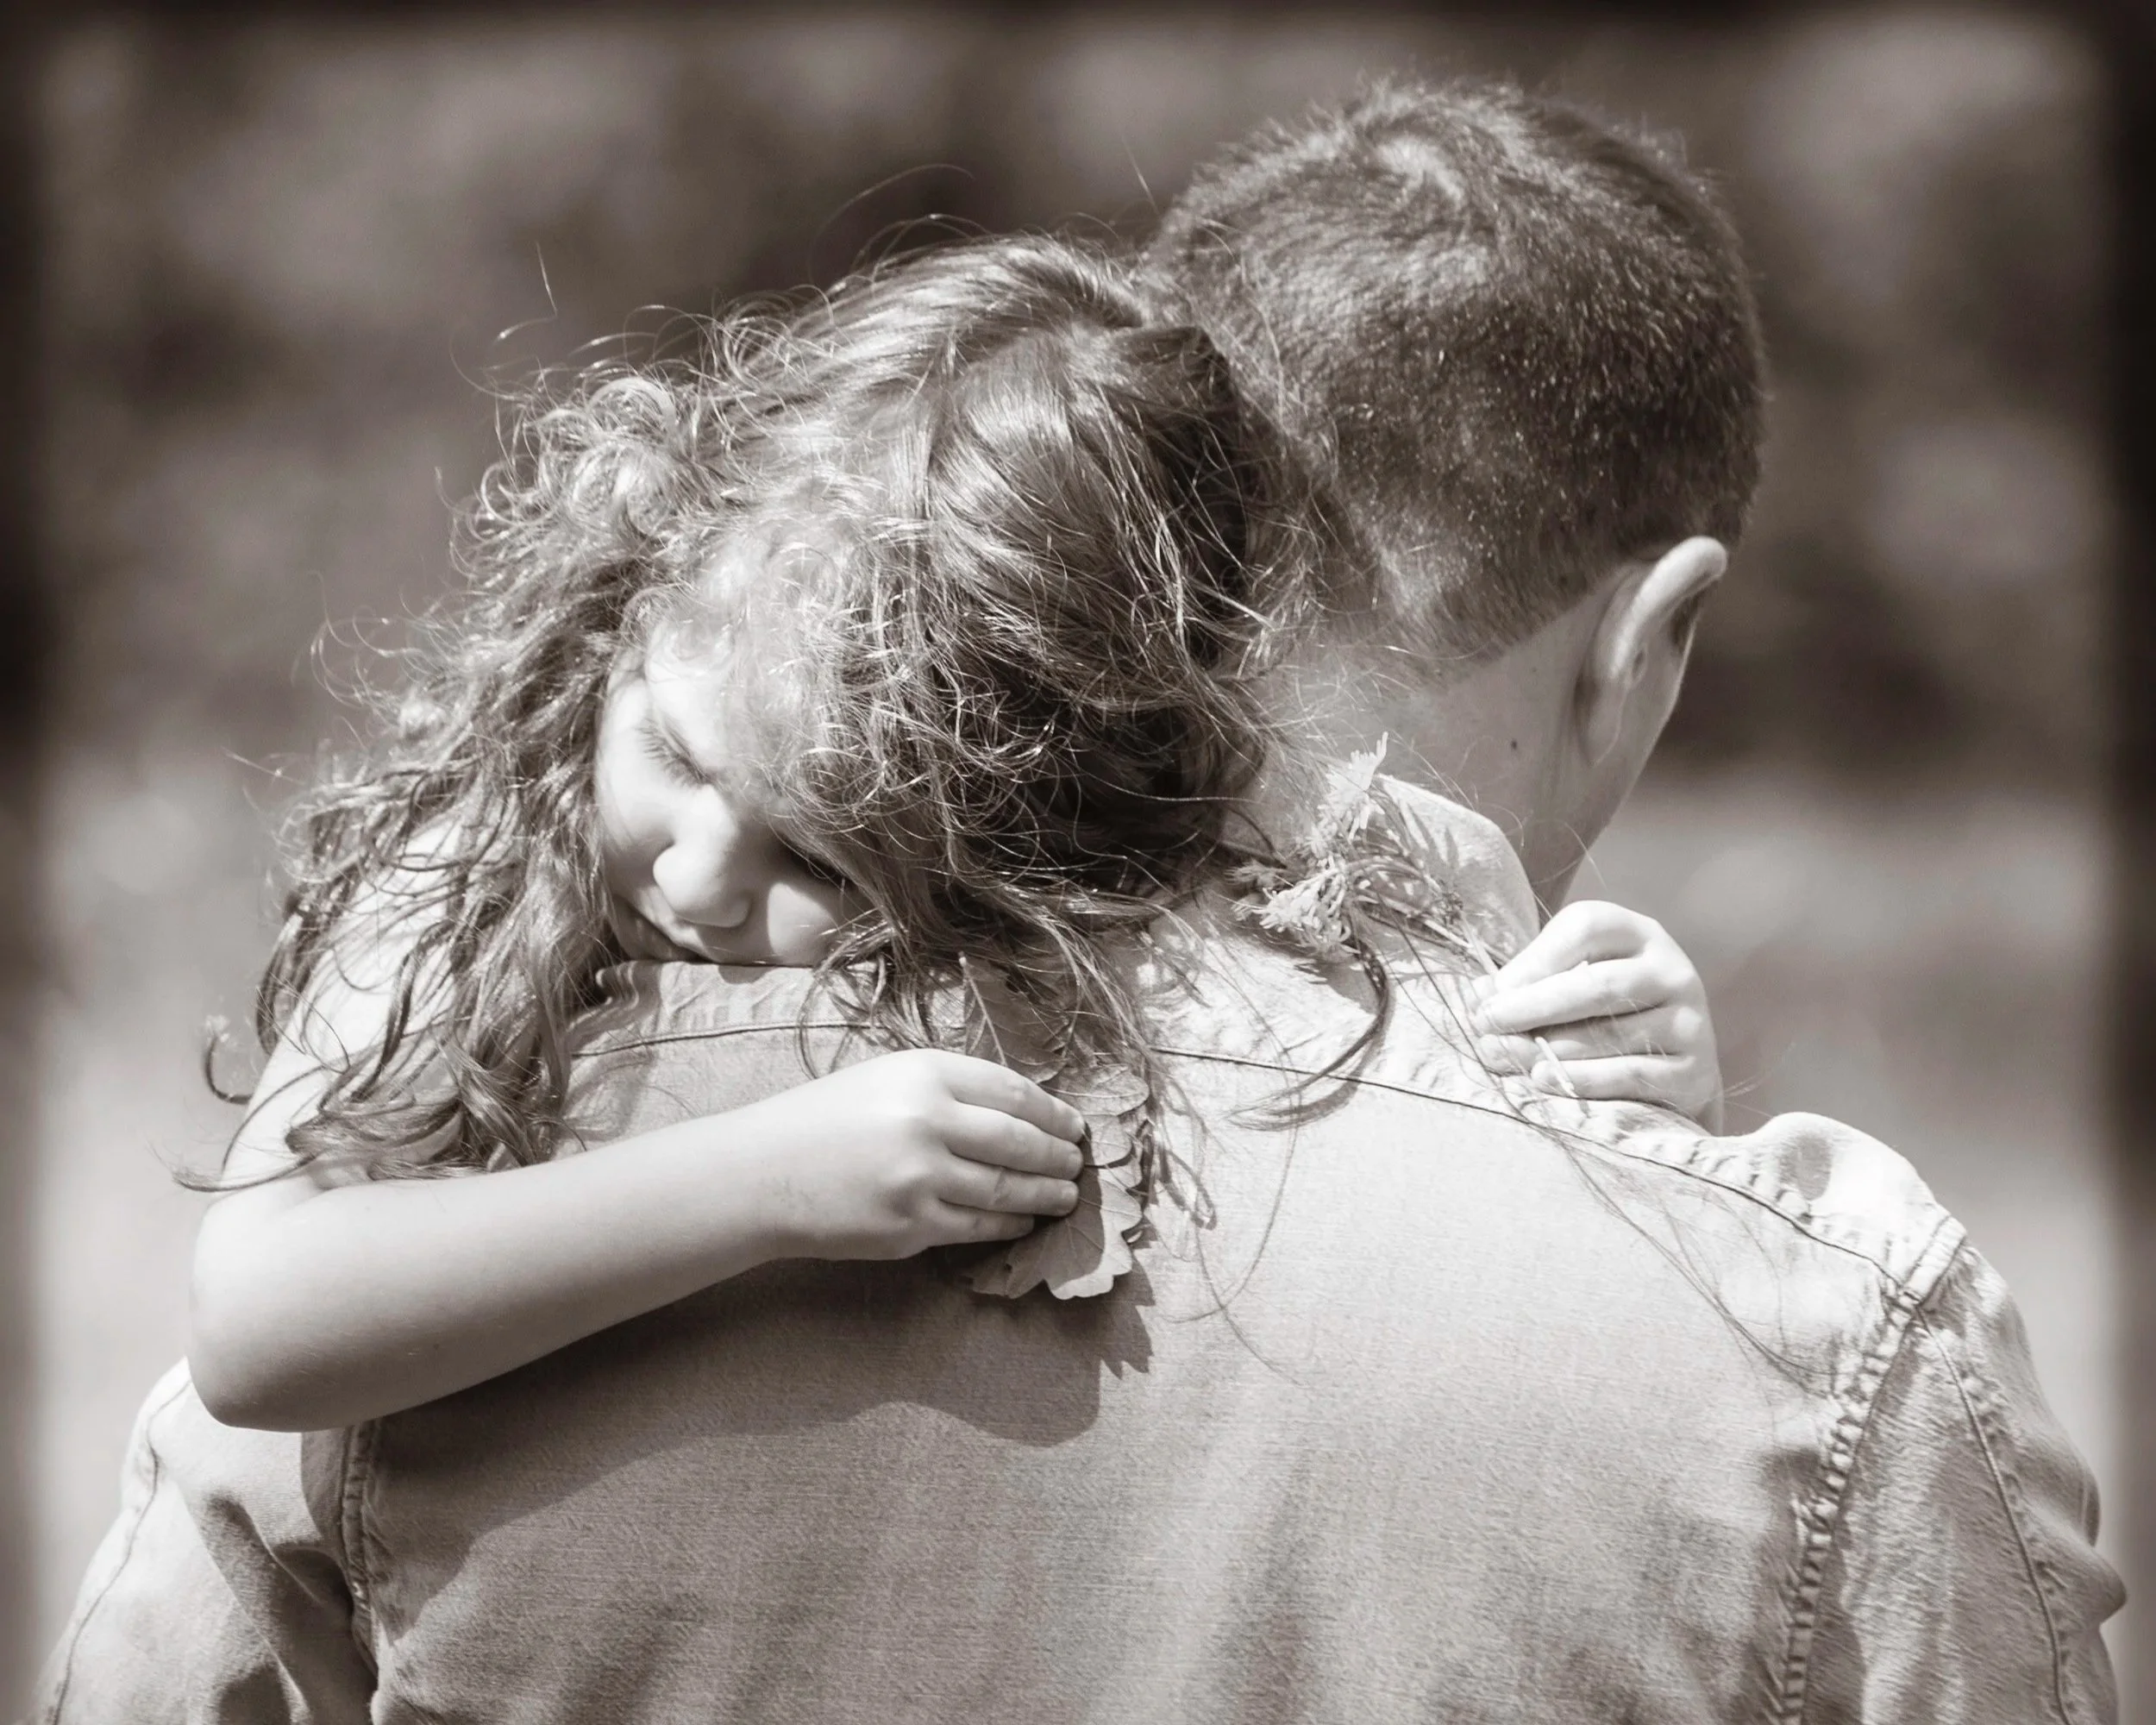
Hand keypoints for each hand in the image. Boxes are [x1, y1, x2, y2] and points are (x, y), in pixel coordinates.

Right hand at [730, 1050, 1088, 1260]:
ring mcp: (920, 1179)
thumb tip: (1024, 1113)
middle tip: (1078, 1164)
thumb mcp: (887, 1079)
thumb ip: (950, 1089)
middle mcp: (927, 1121)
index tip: (1074, 1124)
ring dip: (1045, 1194)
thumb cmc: (824, 1119)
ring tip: (1064, 1195)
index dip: (1053, 1112)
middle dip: (1059, 1156)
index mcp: (924, 1073)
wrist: (763, 1173)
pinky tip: (1021, 1221)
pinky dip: (1009, 1225)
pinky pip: (977, 1228)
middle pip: (1019, 1142)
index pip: (1012, 1092)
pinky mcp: (910, 1226)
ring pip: (1006, 1190)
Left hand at [1468, 900, 1722, 1129]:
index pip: (1587, 927)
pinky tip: (1542, 1078)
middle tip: (1486, 1024)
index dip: (1535, 958)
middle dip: (1532, 1006)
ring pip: (1609, 1033)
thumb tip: (1479, 995)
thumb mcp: (1573, 980)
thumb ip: (1531, 980)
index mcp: (1638, 934)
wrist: (1674, 1066)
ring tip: (1501, 1055)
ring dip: (1547, 1048)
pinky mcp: (1694, 1069)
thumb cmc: (1605, 1013)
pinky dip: (1581, 1079)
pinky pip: (1631, 1074)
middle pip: (1597, 984)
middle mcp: (1671, 970)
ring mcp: (1690, 1020)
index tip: (1493, 991)